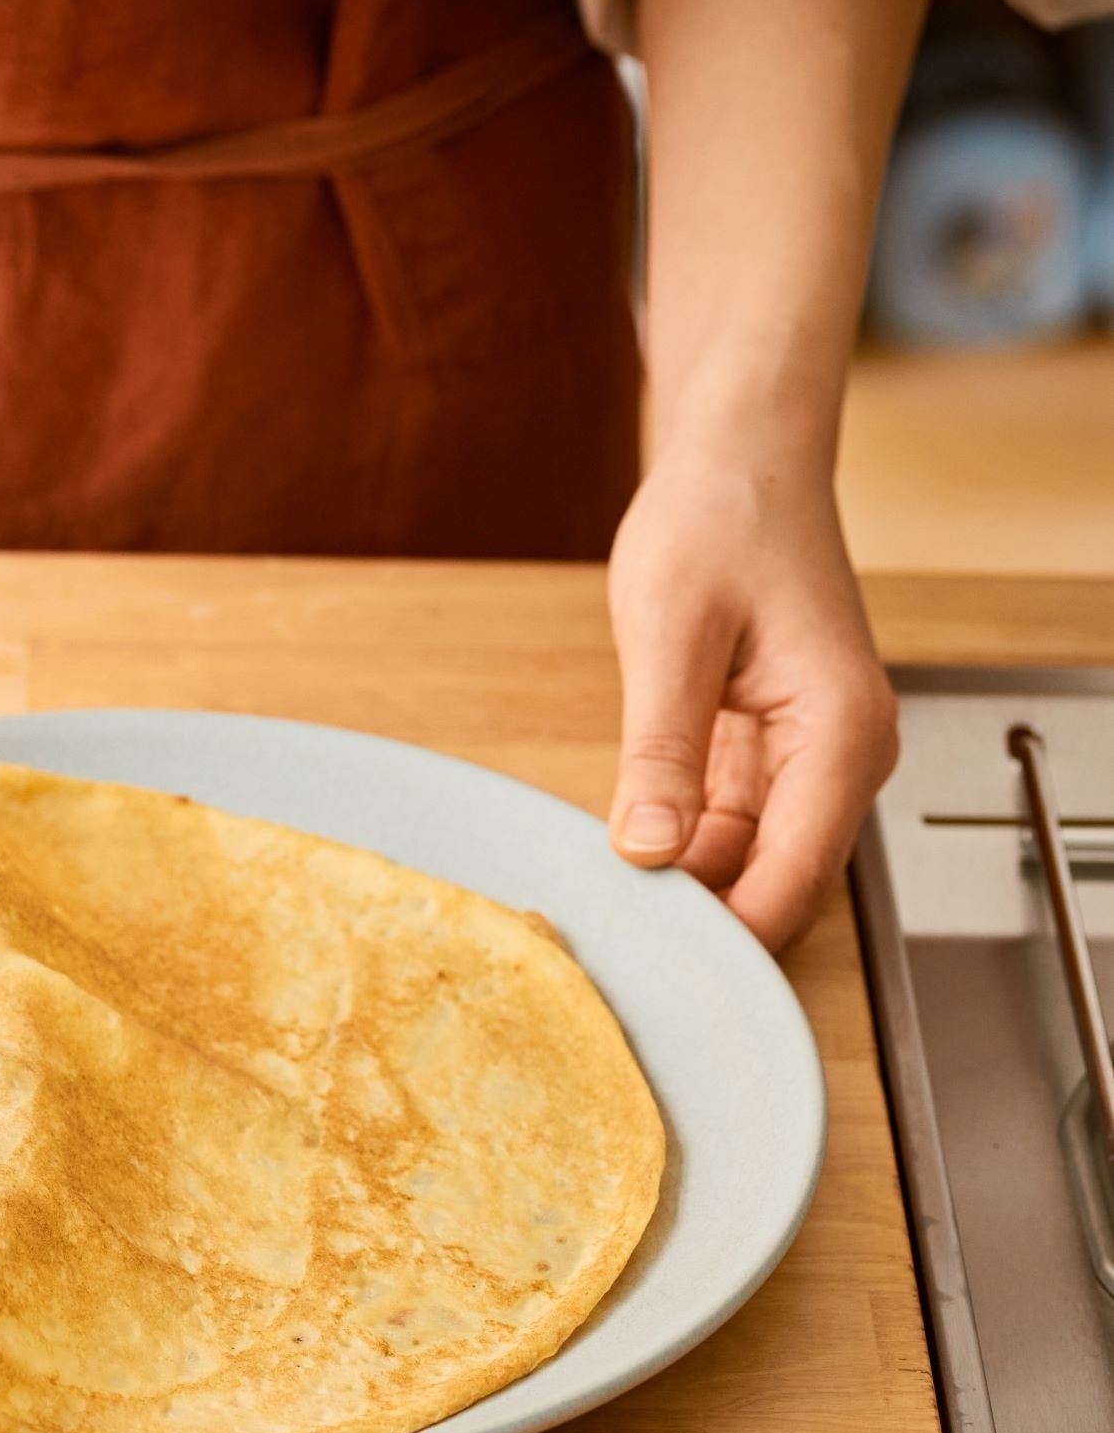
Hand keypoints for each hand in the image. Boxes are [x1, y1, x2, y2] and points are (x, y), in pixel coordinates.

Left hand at [605, 463, 899, 949]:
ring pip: (743, 857)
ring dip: (678, 884)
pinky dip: (673, 840)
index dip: (725, 937)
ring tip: (594, 907)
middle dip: (697, 919)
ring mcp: (804, 755)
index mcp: (839, 735)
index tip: (653, 971)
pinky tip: (615, 854)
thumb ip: (662, 749)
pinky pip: (723, 819)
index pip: (791, 879)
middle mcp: (838, 757)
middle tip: (603, 949)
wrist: (740, 461)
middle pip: (774, 881)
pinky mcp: (766, 746)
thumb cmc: (719, 523)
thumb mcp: (672, 636)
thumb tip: (646, 851)